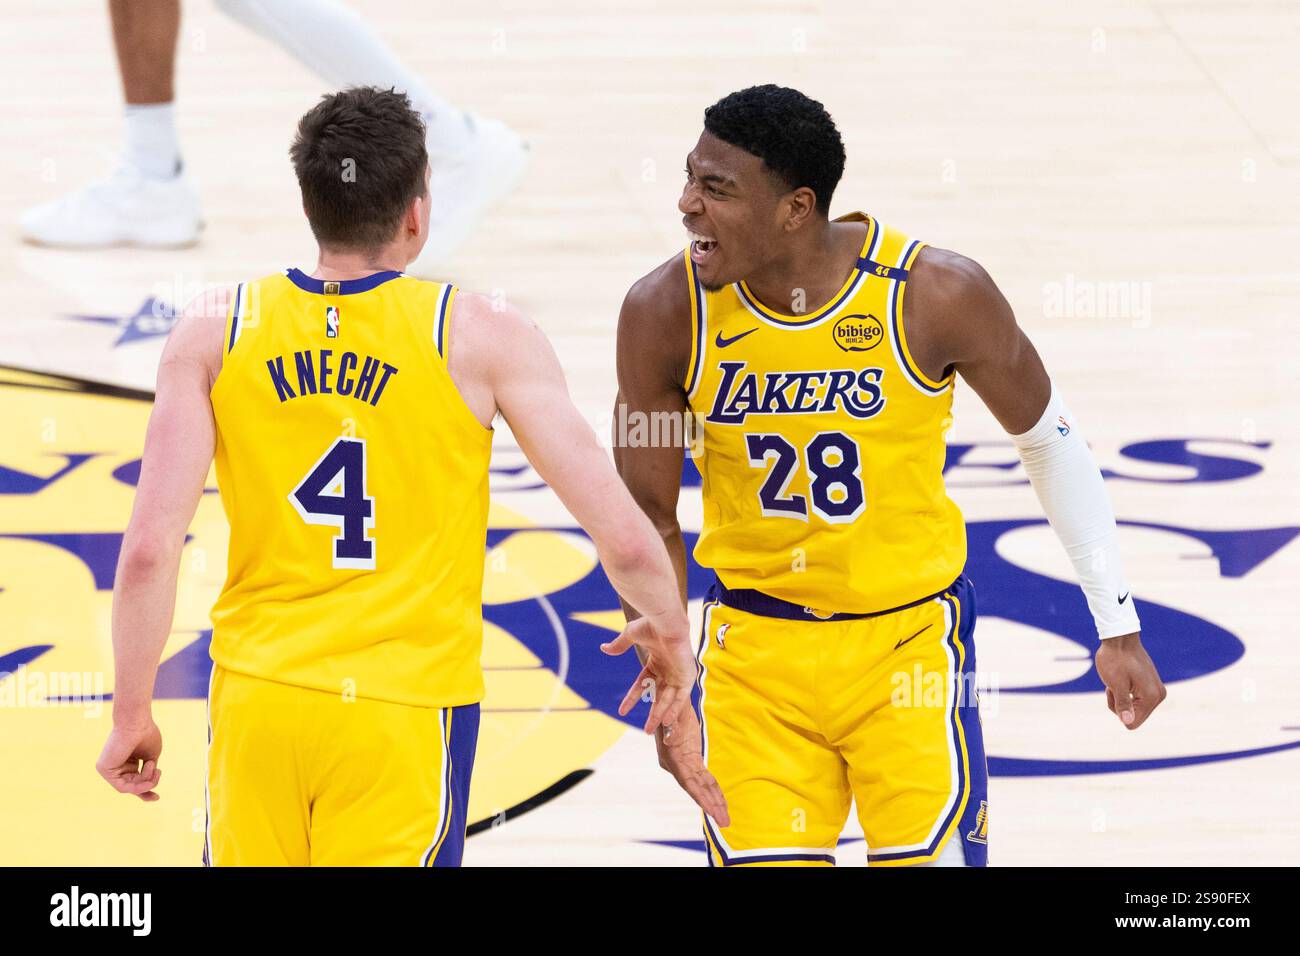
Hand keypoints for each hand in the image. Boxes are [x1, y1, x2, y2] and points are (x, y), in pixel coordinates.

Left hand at [96, 719, 162, 800]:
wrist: (137, 722)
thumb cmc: (146, 734)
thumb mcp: (151, 756)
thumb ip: (148, 771)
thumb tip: (149, 783)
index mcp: (126, 761)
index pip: (134, 781)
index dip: (146, 790)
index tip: (157, 798)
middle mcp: (115, 766)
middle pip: (132, 786)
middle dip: (147, 787)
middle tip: (158, 789)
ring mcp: (108, 768)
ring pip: (129, 787)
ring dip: (146, 781)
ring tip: (154, 767)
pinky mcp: (104, 769)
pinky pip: (122, 787)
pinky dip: (138, 785)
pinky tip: (148, 775)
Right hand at [600, 614, 694, 733]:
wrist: (667, 622)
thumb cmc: (651, 625)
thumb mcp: (630, 635)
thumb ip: (619, 644)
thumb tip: (603, 648)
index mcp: (656, 662)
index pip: (642, 684)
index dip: (632, 698)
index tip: (622, 711)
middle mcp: (668, 670)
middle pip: (658, 697)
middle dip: (652, 714)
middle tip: (646, 731)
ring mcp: (678, 674)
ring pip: (668, 700)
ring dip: (660, 716)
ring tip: (649, 731)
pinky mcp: (687, 677)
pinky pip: (681, 697)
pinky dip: (674, 709)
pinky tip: (666, 722)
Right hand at [656, 707, 729, 826]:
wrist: (672, 700)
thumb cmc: (671, 706)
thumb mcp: (671, 714)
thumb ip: (670, 728)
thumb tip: (670, 740)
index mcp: (672, 758)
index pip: (687, 781)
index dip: (699, 796)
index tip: (710, 809)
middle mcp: (677, 765)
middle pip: (695, 789)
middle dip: (710, 806)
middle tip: (724, 821)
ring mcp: (684, 764)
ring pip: (702, 787)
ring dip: (714, 802)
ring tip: (725, 820)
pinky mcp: (692, 761)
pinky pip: (705, 779)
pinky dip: (714, 791)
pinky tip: (722, 803)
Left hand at [1094, 633, 1165, 729]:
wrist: (1120, 638)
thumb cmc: (1115, 659)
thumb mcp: (1115, 684)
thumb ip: (1123, 705)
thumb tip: (1127, 723)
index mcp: (1152, 697)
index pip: (1132, 723)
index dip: (1118, 710)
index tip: (1115, 691)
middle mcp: (1159, 696)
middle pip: (1134, 717)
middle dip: (1120, 704)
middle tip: (1114, 685)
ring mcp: (1156, 691)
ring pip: (1133, 708)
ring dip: (1120, 697)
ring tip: (1118, 680)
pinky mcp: (1151, 686)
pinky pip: (1135, 700)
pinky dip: (1125, 692)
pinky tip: (1122, 678)